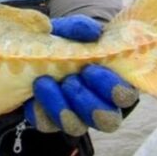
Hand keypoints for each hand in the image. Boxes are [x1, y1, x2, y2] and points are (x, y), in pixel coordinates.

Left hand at [22, 15, 138, 135]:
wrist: (35, 49)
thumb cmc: (64, 41)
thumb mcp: (70, 30)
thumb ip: (80, 28)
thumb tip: (91, 31)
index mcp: (112, 84)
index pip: (125, 97)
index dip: (112, 88)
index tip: (90, 69)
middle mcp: (99, 107)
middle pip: (107, 121)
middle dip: (88, 102)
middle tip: (69, 80)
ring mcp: (75, 117)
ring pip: (77, 127)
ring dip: (61, 106)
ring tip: (44, 82)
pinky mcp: (49, 120)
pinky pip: (47, 124)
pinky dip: (39, 110)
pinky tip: (32, 93)